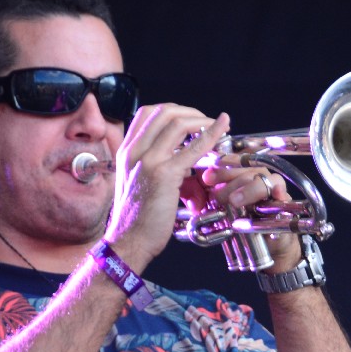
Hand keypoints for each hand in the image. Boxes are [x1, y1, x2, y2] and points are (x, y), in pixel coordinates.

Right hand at [105, 104, 229, 269]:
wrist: (129, 241)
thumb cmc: (138, 219)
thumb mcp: (142, 183)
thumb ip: (161, 167)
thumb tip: (188, 163)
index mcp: (126, 151)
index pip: (147, 113)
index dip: (173, 110)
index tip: (191, 119)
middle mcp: (134, 151)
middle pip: (164, 111)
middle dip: (191, 112)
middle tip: (208, 122)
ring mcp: (148, 160)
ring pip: (178, 123)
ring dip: (202, 121)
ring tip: (217, 128)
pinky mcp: (164, 173)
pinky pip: (193, 147)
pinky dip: (212, 134)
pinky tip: (224, 129)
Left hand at [191, 161, 303, 273]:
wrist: (266, 246)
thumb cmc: (243, 225)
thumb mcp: (221, 211)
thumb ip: (209, 201)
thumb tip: (191, 197)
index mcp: (239, 174)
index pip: (229, 160)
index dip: (217, 166)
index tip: (205, 177)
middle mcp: (255, 175)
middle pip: (244, 166)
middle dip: (228, 177)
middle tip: (215, 194)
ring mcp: (270, 185)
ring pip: (260, 176)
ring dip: (246, 188)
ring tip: (234, 202)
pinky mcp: (283, 197)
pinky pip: (279, 188)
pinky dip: (274, 191)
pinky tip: (268, 198)